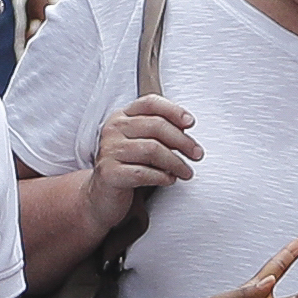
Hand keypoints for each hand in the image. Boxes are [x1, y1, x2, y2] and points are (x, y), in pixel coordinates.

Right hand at [80, 94, 201, 235]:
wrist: (101, 195)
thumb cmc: (126, 166)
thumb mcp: (141, 143)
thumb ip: (159, 132)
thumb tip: (187, 129)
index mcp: (122, 117)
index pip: (150, 103)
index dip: (173, 110)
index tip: (190, 123)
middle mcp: (113, 129)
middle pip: (156, 126)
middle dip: (182, 141)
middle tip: (197, 154)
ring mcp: (109, 150)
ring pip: (152, 150)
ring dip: (176, 162)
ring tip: (186, 172)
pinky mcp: (109, 172)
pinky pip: (142, 173)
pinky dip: (162, 177)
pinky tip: (169, 180)